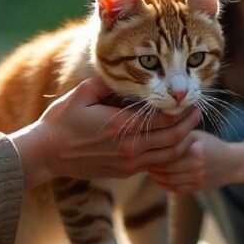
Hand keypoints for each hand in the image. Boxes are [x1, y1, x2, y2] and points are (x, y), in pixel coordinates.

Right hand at [10, 77, 200, 188]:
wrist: (46, 154)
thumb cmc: (60, 122)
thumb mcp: (81, 94)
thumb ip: (105, 82)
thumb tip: (124, 71)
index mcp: (120, 127)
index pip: (162, 120)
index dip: (179, 111)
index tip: (187, 100)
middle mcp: (129, 149)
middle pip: (172, 139)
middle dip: (188, 126)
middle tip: (197, 112)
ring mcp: (127, 163)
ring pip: (168, 156)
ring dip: (183, 143)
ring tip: (191, 129)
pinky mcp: (124, 172)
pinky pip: (155, 165)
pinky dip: (169, 155)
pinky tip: (172, 144)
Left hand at [147, 130, 243, 193]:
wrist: (234, 163)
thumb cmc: (212, 145)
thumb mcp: (198, 135)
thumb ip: (179, 135)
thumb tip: (154, 132)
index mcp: (195, 149)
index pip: (168, 151)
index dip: (153, 151)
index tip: (143, 147)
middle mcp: (196, 165)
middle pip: (166, 166)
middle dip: (151, 164)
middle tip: (141, 159)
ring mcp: (197, 178)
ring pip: (168, 179)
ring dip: (154, 175)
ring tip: (147, 168)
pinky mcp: (197, 188)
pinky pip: (175, 189)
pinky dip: (163, 185)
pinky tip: (157, 178)